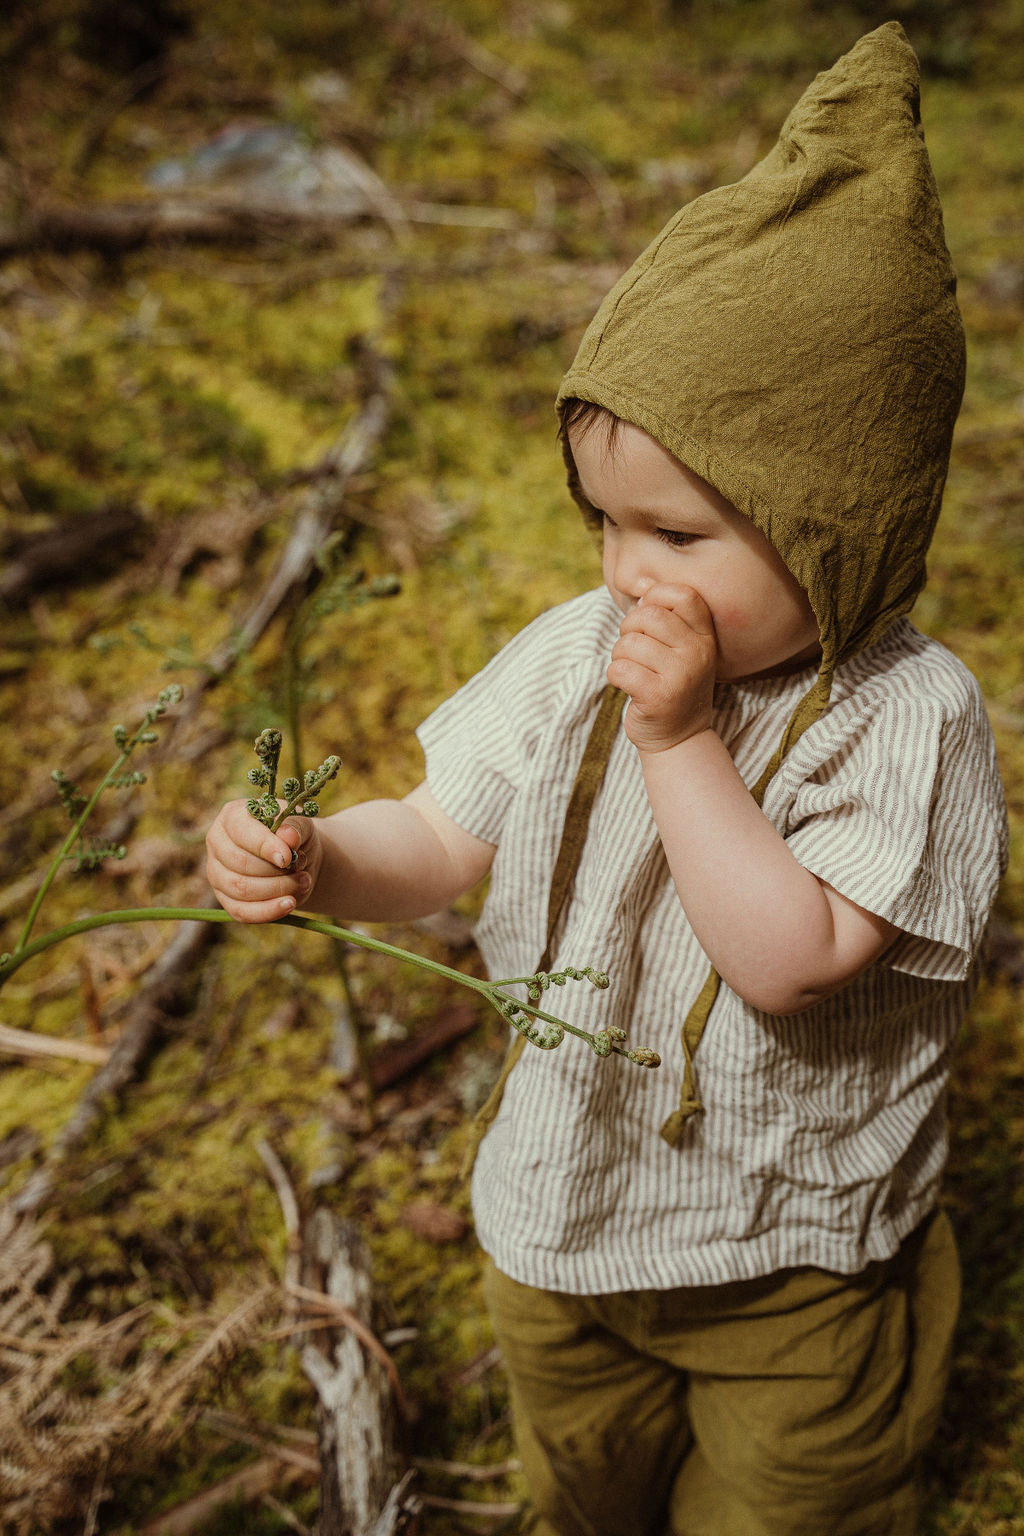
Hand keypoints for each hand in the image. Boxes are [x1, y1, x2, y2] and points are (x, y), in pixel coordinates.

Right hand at [205, 799, 321, 922]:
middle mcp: (217, 843)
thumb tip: (288, 837)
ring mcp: (217, 873)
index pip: (241, 831)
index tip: (288, 857)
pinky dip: (269, 911)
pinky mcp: (226, 899)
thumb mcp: (301, 823)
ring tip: (303, 881)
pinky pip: (242, 912)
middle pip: (240, 863)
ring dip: (277, 889)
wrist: (297, 858)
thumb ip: (296, 826)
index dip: (265, 846)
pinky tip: (290, 903)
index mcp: (232, 816)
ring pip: (241, 889)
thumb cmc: (294, 835)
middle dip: (276, 871)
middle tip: (302, 868)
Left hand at [607, 583, 716, 753]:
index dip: (655, 597)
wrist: (680, 738)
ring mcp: (681, 676)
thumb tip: (640, 590)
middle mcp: (698, 653)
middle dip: (629, 629)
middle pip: (647, 615)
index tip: (647, 620)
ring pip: (628, 643)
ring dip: (620, 656)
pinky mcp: (658, 697)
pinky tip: (628, 686)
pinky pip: (619, 669)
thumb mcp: (681, 649)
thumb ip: (666, 619)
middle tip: (634, 650)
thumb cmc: (672, 685)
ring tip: (633, 671)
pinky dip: (615, 675)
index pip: (682, 595)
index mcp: (705, 637)